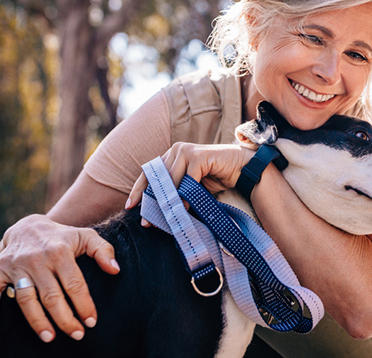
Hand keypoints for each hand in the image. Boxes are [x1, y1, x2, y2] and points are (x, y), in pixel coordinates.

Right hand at [0, 214, 119, 341]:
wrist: (29, 226)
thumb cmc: (63, 236)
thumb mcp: (86, 236)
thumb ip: (103, 250)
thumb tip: (115, 270)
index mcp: (61, 252)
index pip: (74, 284)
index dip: (84, 304)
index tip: (91, 322)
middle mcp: (38, 259)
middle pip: (52, 296)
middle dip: (65, 319)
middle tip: (76, 334)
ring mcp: (18, 265)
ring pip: (27, 298)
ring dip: (37, 320)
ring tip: (50, 337)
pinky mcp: (0, 269)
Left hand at [126, 142, 254, 212]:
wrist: (241, 169)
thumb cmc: (216, 178)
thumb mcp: (190, 187)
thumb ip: (175, 192)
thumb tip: (155, 213)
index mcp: (171, 155)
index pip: (149, 173)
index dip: (139, 190)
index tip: (130, 206)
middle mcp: (176, 150)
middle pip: (157, 178)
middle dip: (151, 201)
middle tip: (146, 221)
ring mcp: (187, 151)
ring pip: (170, 180)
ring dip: (167, 202)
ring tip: (164, 219)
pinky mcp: (198, 156)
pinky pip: (187, 180)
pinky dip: (184, 196)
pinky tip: (183, 210)